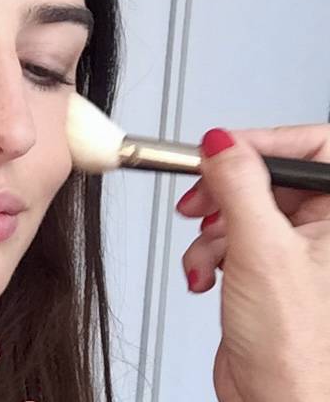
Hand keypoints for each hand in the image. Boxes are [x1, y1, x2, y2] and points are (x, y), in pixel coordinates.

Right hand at [177, 125, 329, 401]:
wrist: (278, 399)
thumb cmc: (300, 347)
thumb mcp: (261, 249)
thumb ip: (238, 186)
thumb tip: (222, 142)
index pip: (312, 146)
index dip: (264, 142)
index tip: (223, 149)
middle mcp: (325, 228)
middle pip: (267, 177)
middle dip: (225, 191)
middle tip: (200, 198)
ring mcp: (295, 249)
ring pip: (241, 208)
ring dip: (211, 231)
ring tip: (209, 253)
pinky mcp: (265, 268)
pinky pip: (230, 238)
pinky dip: (209, 254)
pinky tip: (207, 275)